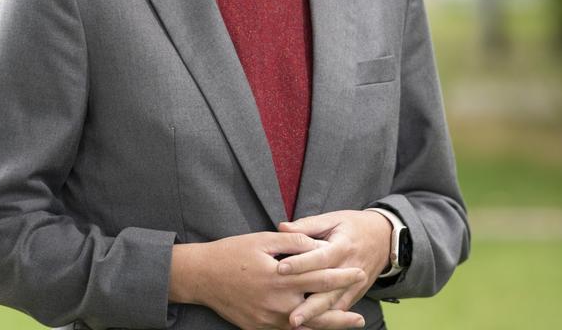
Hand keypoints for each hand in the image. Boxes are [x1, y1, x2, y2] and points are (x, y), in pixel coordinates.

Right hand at [170, 231, 365, 329]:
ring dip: (328, 326)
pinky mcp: (259, 328)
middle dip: (341, 311)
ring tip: (348, 325)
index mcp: (279, 278)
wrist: (200, 277)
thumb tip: (317, 244)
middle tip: (361, 317)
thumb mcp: (262, 240)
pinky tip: (317, 329)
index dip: (341, 276)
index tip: (359, 273)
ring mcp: (267, 319)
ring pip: (305, 327)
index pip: (319, 277)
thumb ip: (293, 242)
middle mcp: (276, 303)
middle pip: (317, 310)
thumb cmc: (231, 253)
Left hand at [276, 210, 392, 328]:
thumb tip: (282, 227)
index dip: (300, 263)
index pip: (320, 257)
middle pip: (328, 290)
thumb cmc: (354, 226)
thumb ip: (307, 225)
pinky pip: (340, 310)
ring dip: (316, 317)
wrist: (384, 238)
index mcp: (342, 246)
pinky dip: (327, 320)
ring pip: (334, 304)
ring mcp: (354, 285)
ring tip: (297, 325)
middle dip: (309, 305)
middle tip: (291, 316)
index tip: (280, 269)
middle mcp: (349, 268)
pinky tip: (310, 326)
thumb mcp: (333, 219)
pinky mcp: (356, 294)